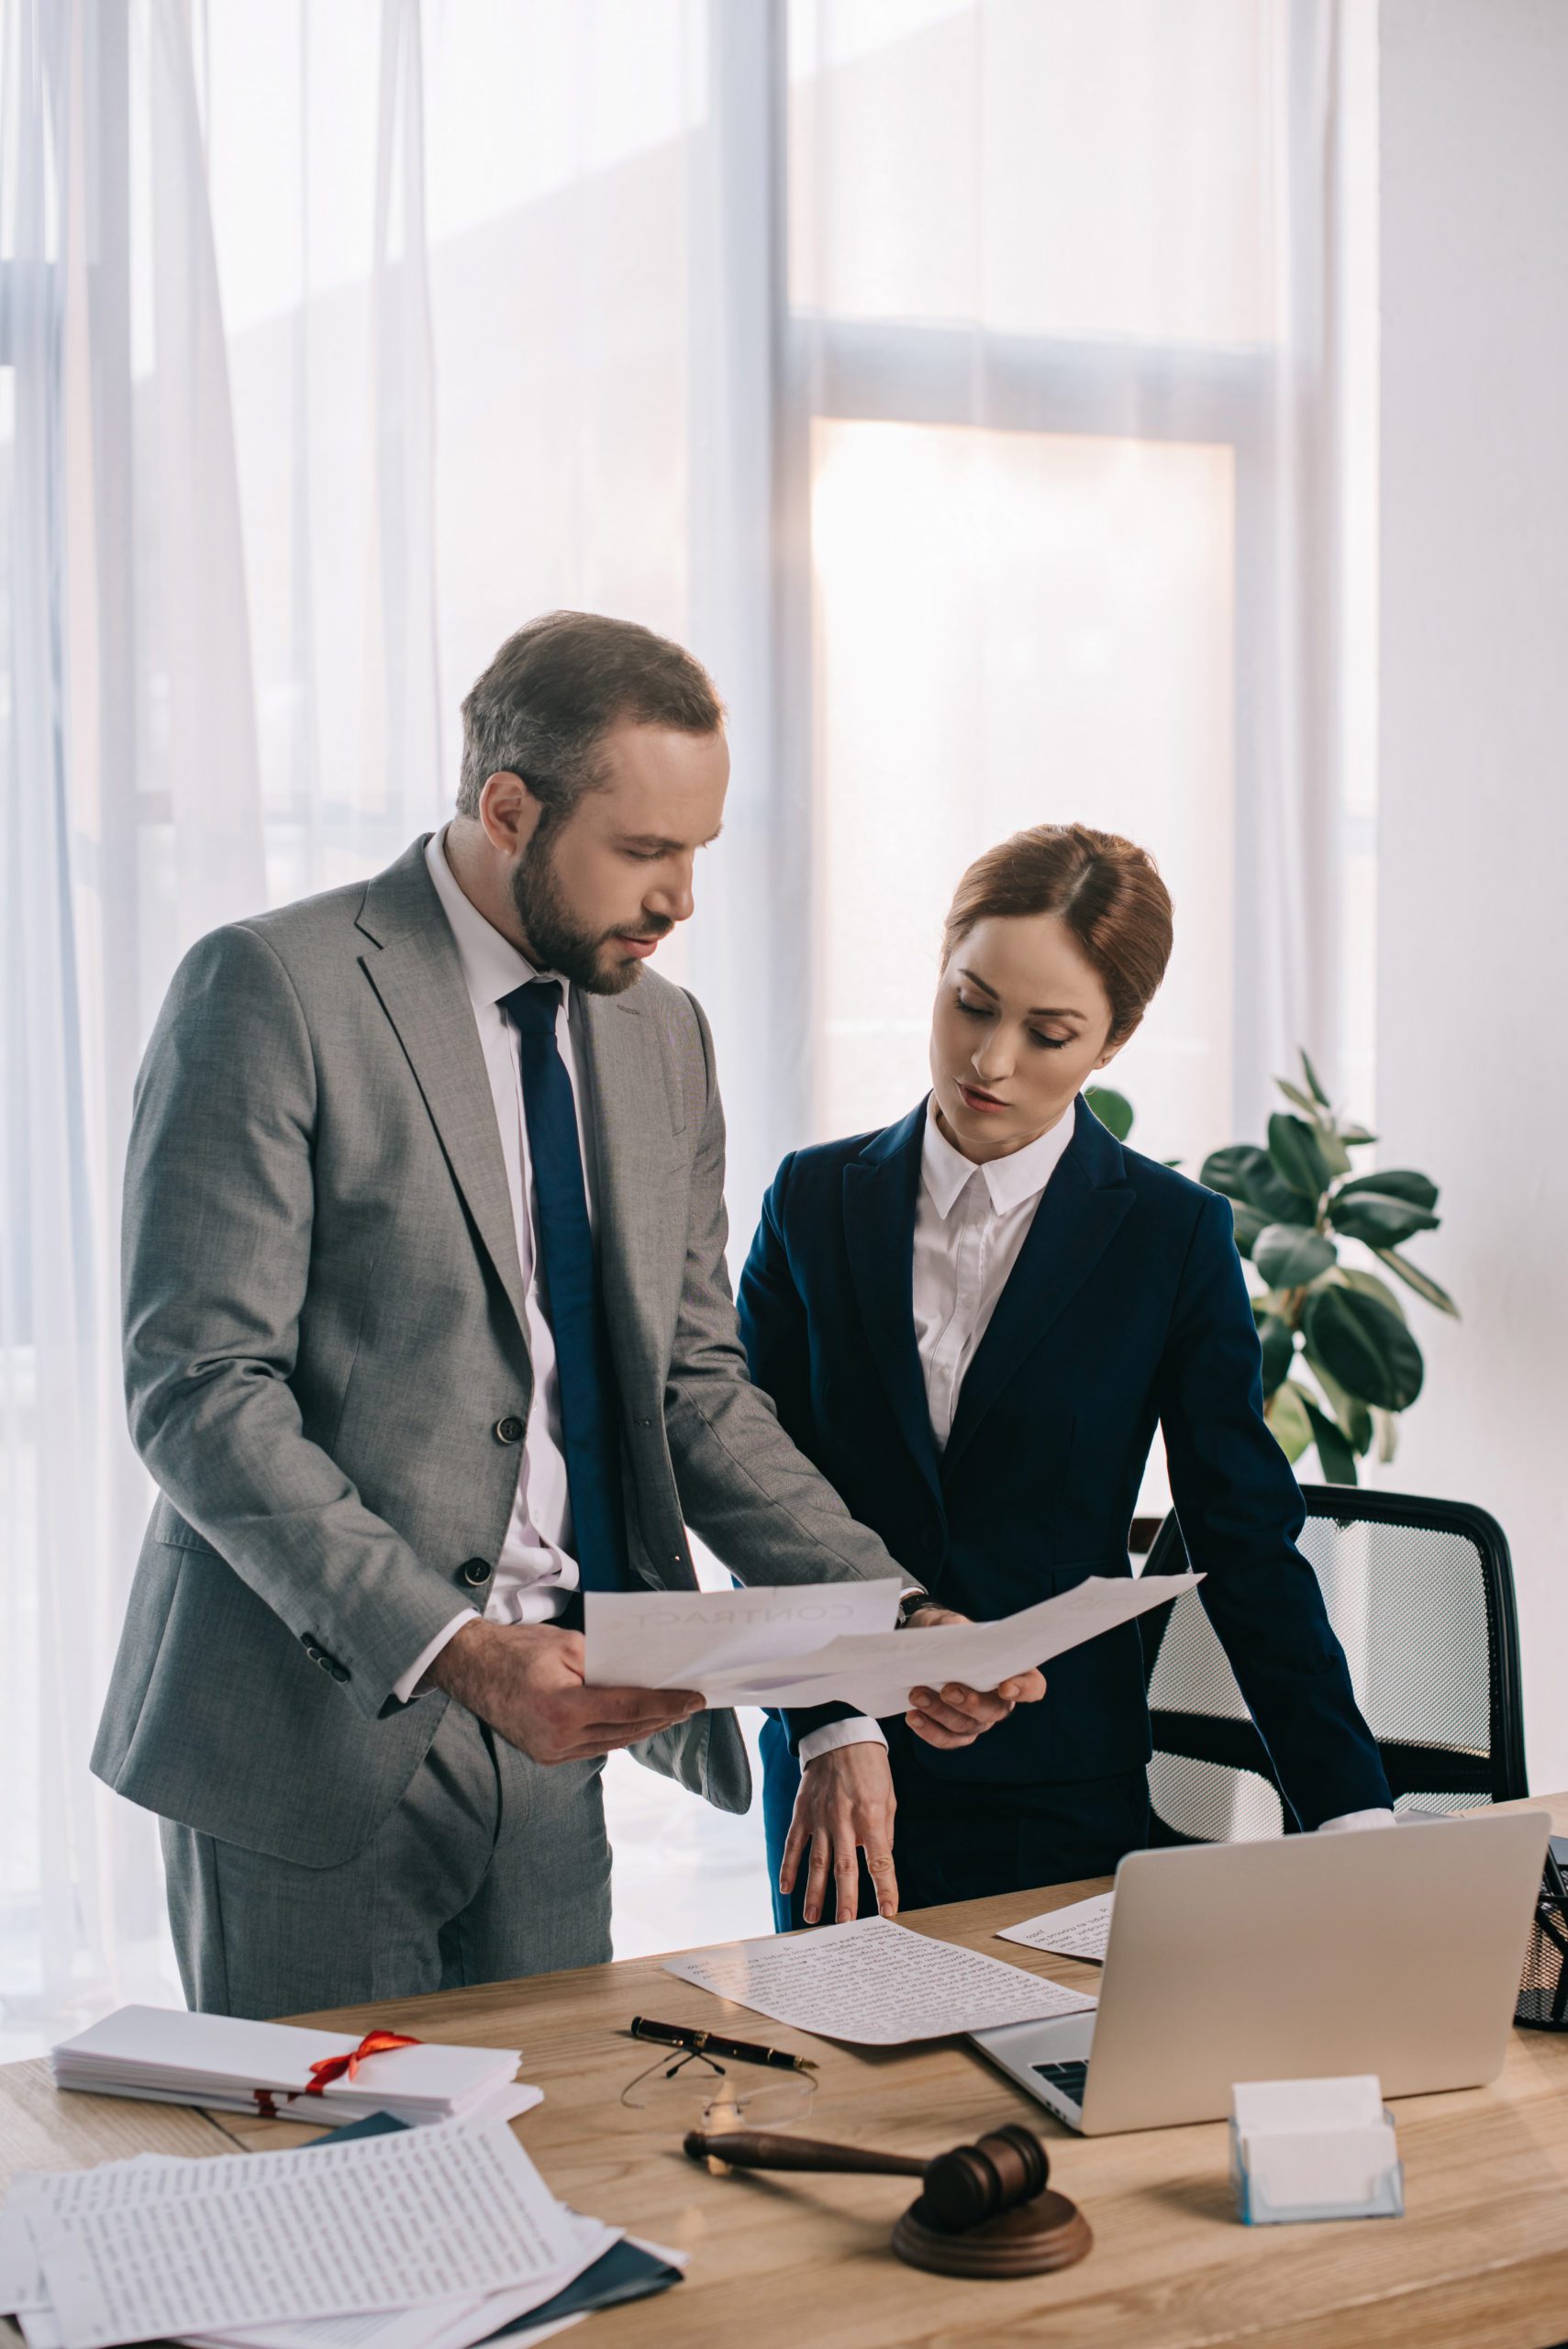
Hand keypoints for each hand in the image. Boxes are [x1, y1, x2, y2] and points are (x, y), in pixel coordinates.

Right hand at [423, 1619, 702, 1764]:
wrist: (471, 1668)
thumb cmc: (518, 1648)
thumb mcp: (568, 1644)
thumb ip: (607, 1663)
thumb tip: (645, 1675)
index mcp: (563, 1708)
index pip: (630, 1709)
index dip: (667, 1704)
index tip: (695, 1698)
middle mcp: (558, 1740)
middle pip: (626, 1731)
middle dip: (662, 1716)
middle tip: (690, 1704)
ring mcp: (551, 1753)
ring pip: (613, 1743)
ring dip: (643, 1728)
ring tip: (670, 1712)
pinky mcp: (546, 1756)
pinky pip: (594, 1747)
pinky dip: (618, 1734)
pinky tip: (636, 1722)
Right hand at [780, 1743, 898, 1924]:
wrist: (840, 1735)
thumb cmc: (870, 1767)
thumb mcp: (889, 1797)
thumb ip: (884, 1831)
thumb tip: (880, 1858)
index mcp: (871, 1817)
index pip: (879, 1861)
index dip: (885, 1888)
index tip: (888, 1912)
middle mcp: (843, 1821)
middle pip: (844, 1868)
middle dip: (846, 1900)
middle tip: (845, 1926)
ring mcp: (820, 1818)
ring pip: (816, 1862)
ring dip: (814, 1892)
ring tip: (812, 1918)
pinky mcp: (802, 1813)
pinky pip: (793, 1844)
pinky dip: (789, 1867)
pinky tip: (787, 1888)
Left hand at [899, 1603, 1046, 1750]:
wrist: (922, 1647)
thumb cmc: (947, 1632)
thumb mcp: (950, 1622)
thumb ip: (957, 1627)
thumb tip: (956, 1634)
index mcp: (1011, 1671)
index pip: (1033, 1686)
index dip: (1024, 1690)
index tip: (1005, 1687)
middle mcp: (1000, 1701)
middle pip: (996, 1711)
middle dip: (971, 1703)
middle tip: (948, 1690)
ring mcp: (979, 1719)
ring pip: (967, 1726)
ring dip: (941, 1713)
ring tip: (917, 1694)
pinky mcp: (956, 1732)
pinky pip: (947, 1739)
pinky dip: (929, 1730)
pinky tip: (913, 1716)